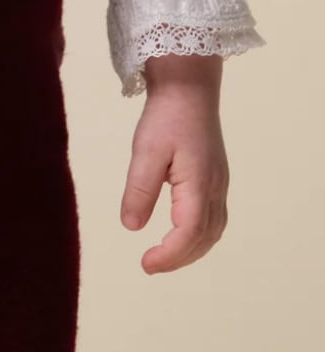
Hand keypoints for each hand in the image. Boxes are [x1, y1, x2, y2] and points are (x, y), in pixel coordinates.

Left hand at [120, 53, 228, 273]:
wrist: (189, 87)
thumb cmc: (166, 115)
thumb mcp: (145, 150)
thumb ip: (140, 189)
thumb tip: (131, 227)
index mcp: (199, 183)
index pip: (190, 232)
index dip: (170, 255)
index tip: (145, 264)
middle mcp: (215, 188)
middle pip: (204, 237)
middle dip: (178, 257)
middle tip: (149, 265)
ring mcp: (219, 183)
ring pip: (213, 230)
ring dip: (191, 249)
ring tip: (163, 256)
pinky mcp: (215, 177)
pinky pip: (214, 218)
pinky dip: (199, 235)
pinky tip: (181, 233)